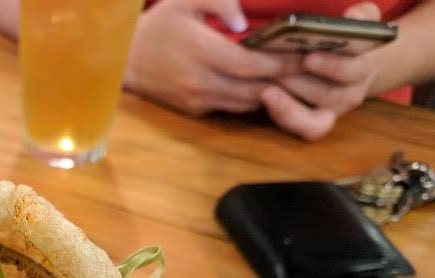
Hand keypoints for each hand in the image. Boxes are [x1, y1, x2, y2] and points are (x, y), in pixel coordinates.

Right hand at [124, 0, 302, 115]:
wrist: (121, 60)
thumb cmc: (157, 25)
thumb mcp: (184, 0)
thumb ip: (219, 2)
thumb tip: (247, 23)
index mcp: (200, 53)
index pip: (251, 64)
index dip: (281, 62)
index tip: (307, 53)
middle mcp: (200, 83)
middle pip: (254, 87)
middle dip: (286, 79)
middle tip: (313, 68)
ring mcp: (197, 100)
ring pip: (246, 102)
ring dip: (273, 93)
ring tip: (297, 78)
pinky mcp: (194, 110)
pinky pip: (232, 107)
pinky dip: (253, 98)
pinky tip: (270, 86)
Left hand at [261, 2, 386, 139]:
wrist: (354, 67)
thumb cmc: (350, 41)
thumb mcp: (361, 23)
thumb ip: (361, 18)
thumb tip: (352, 17)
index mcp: (363, 68)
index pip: (352, 71)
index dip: (331, 66)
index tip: (308, 58)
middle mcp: (349, 95)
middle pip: (326, 95)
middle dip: (297, 83)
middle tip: (272, 73)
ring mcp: (331, 112)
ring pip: (310, 118)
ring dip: (286, 102)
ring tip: (265, 88)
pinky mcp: (312, 123)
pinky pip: (299, 128)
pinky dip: (282, 116)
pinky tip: (264, 98)